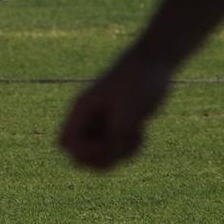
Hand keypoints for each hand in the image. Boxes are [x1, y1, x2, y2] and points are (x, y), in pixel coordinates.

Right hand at [58, 51, 174, 170]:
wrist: (155, 64)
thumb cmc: (139, 80)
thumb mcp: (129, 108)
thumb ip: (116, 133)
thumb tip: (108, 153)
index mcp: (82, 109)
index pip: (68, 144)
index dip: (86, 152)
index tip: (110, 143)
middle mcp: (88, 119)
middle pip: (80, 156)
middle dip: (102, 158)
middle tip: (122, 143)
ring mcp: (102, 125)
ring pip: (101, 157)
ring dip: (120, 154)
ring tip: (136, 134)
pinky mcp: (117, 129)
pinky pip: (117, 153)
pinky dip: (130, 150)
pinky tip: (141, 132)